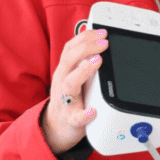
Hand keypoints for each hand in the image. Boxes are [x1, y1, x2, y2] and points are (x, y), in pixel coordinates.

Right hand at [40, 27, 107, 153]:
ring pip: (70, 84)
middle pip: (69, 61)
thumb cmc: (68, 97)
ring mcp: (65, 100)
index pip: (70, 48)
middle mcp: (62, 82)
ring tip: (97, 62)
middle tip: (104, 44)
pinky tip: (93, 110)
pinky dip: (84, 114)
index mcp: (65, 71)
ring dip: (83, 71)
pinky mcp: (70, 119)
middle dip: (86, 49)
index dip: (85, 38)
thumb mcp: (71, 75)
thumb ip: (81, 59)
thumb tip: (94, 37)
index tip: (102, 33)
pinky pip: (76, 117)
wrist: (56, 126)